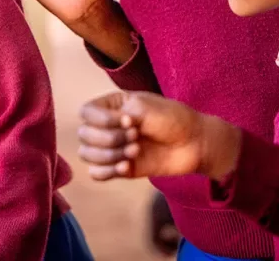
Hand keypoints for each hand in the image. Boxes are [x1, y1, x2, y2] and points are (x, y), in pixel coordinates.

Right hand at [77, 92, 240, 181]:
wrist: (194, 143)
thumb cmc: (173, 118)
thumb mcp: (145, 107)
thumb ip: (117, 113)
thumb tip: (97, 127)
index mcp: (113, 105)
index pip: (85, 112)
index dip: (101, 120)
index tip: (128, 121)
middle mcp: (108, 126)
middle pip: (84, 135)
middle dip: (109, 138)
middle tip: (135, 136)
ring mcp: (114, 148)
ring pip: (87, 155)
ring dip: (109, 155)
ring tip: (135, 152)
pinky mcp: (120, 168)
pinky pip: (97, 173)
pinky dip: (107, 171)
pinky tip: (127, 167)